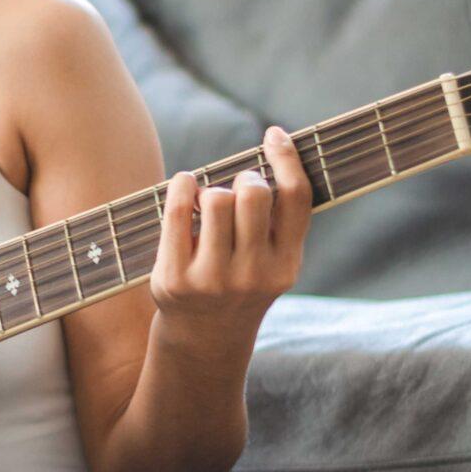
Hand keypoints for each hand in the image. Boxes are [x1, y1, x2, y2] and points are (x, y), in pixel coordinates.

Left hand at [149, 126, 311, 340]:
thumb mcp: (272, 261)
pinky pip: (177, 211)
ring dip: (211, 191)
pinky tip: (185, 186)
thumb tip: (277, 143)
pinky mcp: (175, 279)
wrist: (205, 337)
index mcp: (286, 266)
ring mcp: (213, 279)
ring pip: (216, 198)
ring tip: (208, 206)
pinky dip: (182, 186)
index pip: (295, 197)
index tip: (273, 134)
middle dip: (244, 179)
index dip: (286, 157)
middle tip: (238, 189)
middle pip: (253, 193)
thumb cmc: (241, 281)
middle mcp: (253, 274)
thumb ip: (279, 219)